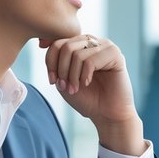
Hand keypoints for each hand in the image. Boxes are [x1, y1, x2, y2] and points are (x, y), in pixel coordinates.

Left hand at [39, 34, 143, 155]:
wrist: (107, 115)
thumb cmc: (86, 98)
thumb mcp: (63, 79)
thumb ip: (54, 61)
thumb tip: (42, 43)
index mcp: (81, 45)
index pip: (58, 42)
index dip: (50, 62)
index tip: (52, 81)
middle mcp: (94, 42)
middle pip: (66, 46)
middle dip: (61, 70)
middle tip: (64, 86)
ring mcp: (106, 47)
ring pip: (77, 54)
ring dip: (72, 76)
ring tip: (75, 89)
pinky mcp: (116, 55)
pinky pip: (90, 61)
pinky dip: (84, 76)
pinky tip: (87, 83)